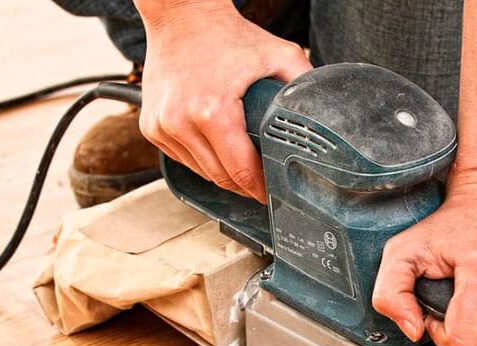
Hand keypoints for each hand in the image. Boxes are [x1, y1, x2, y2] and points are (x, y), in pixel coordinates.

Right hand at [135, 2, 311, 201]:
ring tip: (239, 164)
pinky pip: (182, 159)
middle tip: (260, 184)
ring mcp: (162, 127)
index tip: (270, 196)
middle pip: (220, 177)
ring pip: (200, 172)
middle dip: (243, 185)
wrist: (181, 15)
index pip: (240, 171)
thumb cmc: (223, 34)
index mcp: (213, 111)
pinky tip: (213, 146)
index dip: (259, 190)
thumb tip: (324, 112)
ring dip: (221, 173)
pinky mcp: (152, 127)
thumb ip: (303, 84)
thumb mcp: (278, 54)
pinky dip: (200, 159)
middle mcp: (182, 122)